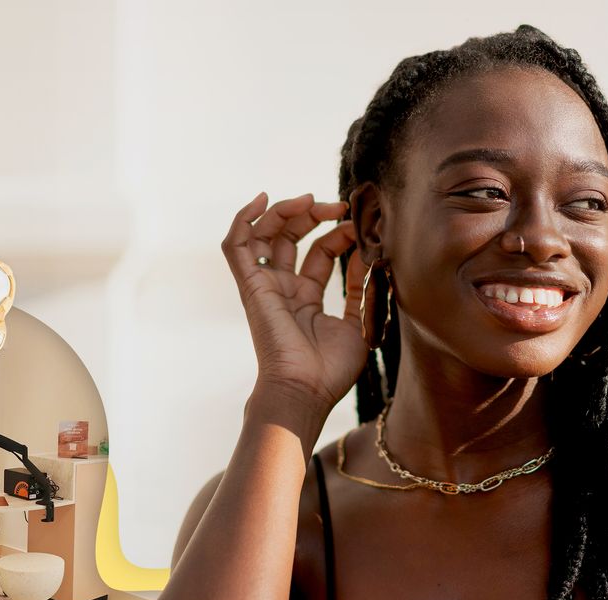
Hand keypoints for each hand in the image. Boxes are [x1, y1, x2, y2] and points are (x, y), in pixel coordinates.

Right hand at [222, 192, 368, 415]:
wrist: (305, 391)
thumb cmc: (332, 369)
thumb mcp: (360, 321)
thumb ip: (363, 287)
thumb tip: (370, 255)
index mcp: (306, 298)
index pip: (320, 253)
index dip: (339, 235)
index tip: (361, 228)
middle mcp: (283, 289)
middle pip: (291, 238)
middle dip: (313, 216)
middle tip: (338, 206)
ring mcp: (265, 287)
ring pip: (264, 235)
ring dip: (285, 212)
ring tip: (311, 201)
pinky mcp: (250, 287)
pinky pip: (236, 246)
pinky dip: (244, 220)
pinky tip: (263, 200)